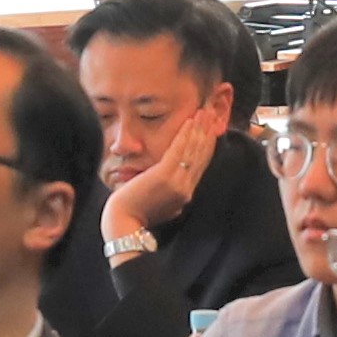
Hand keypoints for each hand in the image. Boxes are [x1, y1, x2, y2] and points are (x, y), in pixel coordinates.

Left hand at [103, 100, 225, 245]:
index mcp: (186, 193)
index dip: (208, 145)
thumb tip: (179, 189)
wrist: (124, 224)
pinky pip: (179, 150)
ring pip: (193, 150)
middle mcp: (186, 187)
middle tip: (212, 113)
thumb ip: (173, 194)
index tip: (211, 128)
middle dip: (208, 132)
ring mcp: (178, 182)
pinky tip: (190, 121)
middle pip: (202, 155)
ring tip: (204, 112)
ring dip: (200, 129)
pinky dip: (186, 134)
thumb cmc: (137, 215)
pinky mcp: (165, 176)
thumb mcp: (163, 206)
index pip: (201, 164)